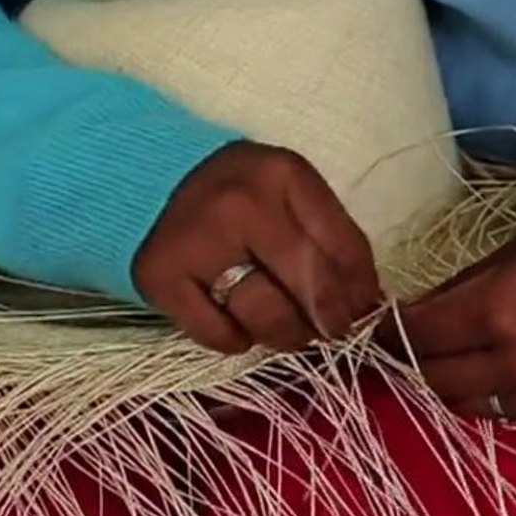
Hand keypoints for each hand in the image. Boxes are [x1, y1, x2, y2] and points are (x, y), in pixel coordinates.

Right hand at [134, 141, 381, 353]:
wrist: (147, 183)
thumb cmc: (237, 194)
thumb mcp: (290, 194)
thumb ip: (331, 239)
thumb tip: (368, 303)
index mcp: (283, 175)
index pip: (345, 247)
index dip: (360, 289)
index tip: (361, 307)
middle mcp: (242, 204)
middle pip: (311, 285)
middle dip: (331, 319)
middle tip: (331, 330)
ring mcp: (198, 241)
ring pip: (267, 316)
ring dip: (288, 336)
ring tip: (288, 331)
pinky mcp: (161, 277)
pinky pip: (219, 335)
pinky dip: (237, 340)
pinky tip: (238, 324)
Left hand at [378, 211, 515, 429]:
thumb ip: (463, 287)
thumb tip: (419, 310)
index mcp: (499, 311)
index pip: (416, 335)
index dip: (388, 331)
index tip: (379, 326)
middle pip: (434, 379)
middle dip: (417, 358)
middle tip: (421, 342)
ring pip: (472, 405)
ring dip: (460, 381)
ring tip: (470, 356)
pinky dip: (506, 395)